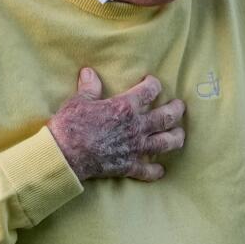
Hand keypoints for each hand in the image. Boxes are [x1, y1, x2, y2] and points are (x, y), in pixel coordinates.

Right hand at [48, 68, 184, 181]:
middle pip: (166, 117)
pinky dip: (155, 171)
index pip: (149, 91)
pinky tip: (160, 170)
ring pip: (165, 143)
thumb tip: (89, 72)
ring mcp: (134, 148)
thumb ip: (89, 87)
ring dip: (176, 138)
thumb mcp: (78, 101)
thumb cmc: (70, 125)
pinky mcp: (128, 166)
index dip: (154, 85)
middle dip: (176, 110)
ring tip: (179, 134)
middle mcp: (135, 127)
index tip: (153, 83)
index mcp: (125, 107)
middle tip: (180, 106)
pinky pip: (147, 171)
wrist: (64, 155)